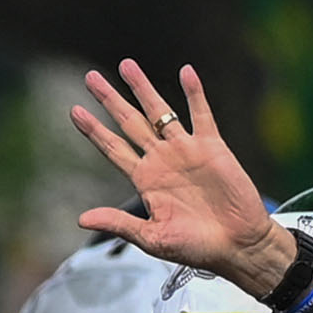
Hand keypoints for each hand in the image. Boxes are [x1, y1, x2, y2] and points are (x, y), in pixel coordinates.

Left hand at [67, 59, 293, 295]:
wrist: (237, 245)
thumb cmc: (197, 247)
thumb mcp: (151, 238)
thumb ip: (119, 223)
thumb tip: (82, 219)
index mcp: (146, 180)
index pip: (113, 148)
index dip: (94, 131)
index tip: (75, 112)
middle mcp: (162, 160)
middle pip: (130, 122)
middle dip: (110, 100)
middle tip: (90, 78)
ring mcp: (185, 150)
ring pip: (159, 111)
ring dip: (143, 88)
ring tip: (126, 65)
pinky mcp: (212, 146)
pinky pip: (201, 114)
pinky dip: (194, 93)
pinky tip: (186, 72)